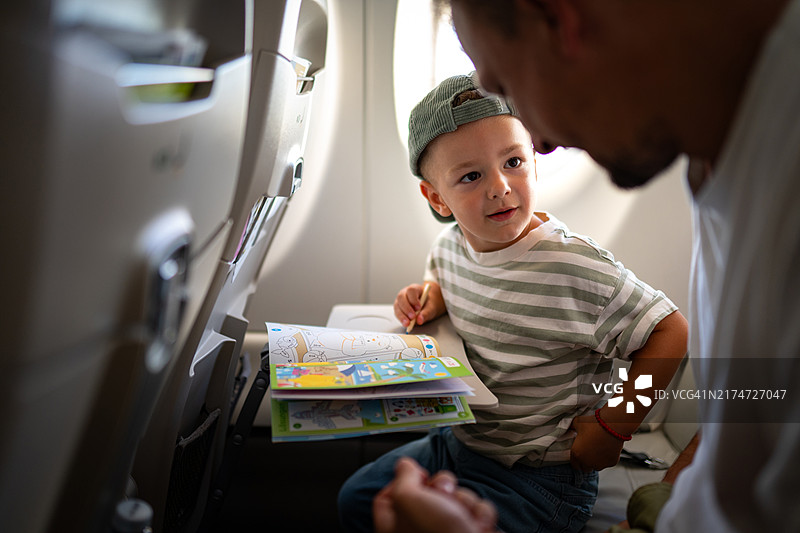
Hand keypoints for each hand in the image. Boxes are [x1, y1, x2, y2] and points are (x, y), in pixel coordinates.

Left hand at [373, 457, 497, 532]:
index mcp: (394, 527)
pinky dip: (479, 514)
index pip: (386, 497)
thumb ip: (403, 477)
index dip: (402, 481)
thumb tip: (405, 465)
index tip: (417, 475)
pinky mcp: (470, 531)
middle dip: (442, 486)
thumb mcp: (409, 499)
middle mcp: (419, 530)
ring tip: (464, 517)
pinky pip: (475, 509)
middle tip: (443, 494)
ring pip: (456, 497)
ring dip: (464, 500)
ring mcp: (446, 532)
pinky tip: (478, 526)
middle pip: (426, 491)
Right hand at [394, 282, 444, 329]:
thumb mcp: (431, 308)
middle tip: (412, 317)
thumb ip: (426, 313)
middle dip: (406, 308)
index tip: (418, 308)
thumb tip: (419, 320)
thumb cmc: (428, 304)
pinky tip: (405, 324)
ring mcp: (400, 300)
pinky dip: (401, 319)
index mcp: (414, 289)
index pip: (411, 291)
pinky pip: (397, 312)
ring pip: (397, 305)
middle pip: (401, 297)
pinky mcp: (398, 308)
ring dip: (402, 315)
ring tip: (408, 323)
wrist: (426, 306)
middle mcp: (405, 293)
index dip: (413, 299)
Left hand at [569, 415, 623, 471]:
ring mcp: (600, 464)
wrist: (611, 425)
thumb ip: (571, 427)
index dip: (577, 460)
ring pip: (596, 467)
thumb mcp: (577, 423)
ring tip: (598, 450)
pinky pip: (607, 463)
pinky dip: (607, 459)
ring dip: (596, 462)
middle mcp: (587, 461)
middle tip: (589, 453)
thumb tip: (569, 427)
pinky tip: (607, 449)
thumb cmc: (594, 424)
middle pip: (585, 468)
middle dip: (586, 463)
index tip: (580, 455)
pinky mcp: (611, 463)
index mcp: (577, 453)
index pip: (574, 464)